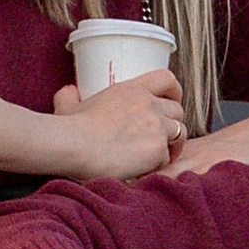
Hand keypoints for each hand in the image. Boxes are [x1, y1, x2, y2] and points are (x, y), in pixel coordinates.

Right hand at [47, 71, 188, 178]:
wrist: (73, 146)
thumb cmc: (68, 129)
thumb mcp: (68, 105)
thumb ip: (70, 96)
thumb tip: (68, 91)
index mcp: (131, 89)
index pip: (167, 78)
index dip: (174, 91)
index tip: (171, 101)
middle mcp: (148, 103)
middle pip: (178, 110)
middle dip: (173, 124)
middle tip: (160, 139)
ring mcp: (156, 125)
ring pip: (180, 133)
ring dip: (171, 146)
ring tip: (155, 157)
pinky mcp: (158, 148)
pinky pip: (168, 157)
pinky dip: (158, 165)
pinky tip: (142, 170)